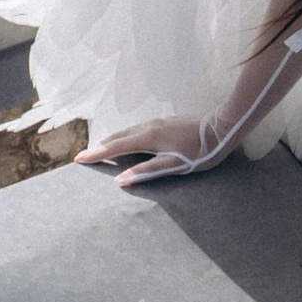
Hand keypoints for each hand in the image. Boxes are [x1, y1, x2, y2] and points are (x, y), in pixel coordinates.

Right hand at [77, 115, 224, 187]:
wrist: (222, 126)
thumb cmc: (202, 150)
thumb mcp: (175, 165)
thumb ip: (147, 171)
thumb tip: (121, 179)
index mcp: (149, 137)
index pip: (116, 146)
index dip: (97, 153)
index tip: (79, 159)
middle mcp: (149, 126)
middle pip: (119, 136)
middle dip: (100, 146)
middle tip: (84, 155)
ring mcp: (157, 122)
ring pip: (128, 131)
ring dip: (112, 139)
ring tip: (101, 148)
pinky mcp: (164, 122)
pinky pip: (137, 128)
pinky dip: (125, 135)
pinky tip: (127, 140)